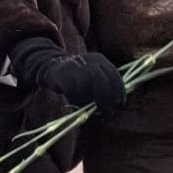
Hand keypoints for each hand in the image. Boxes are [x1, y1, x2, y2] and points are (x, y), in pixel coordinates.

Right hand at [10, 35, 126, 111]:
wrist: (52, 67)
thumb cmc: (77, 76)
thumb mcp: (93, 73)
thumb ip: (105, 84)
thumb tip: (118, 103)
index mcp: (99, 59)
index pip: (114, 75)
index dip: (119, 92)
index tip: (120, 105)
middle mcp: (89, 61)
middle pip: (102, 81)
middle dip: (107, 99)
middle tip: (108, 112)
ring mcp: (76, 67)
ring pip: (88, 87)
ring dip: (93, 102)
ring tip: (95, 112)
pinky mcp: (64, 76)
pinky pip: (74, 92)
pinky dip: (79, 102)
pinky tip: (80, 107)